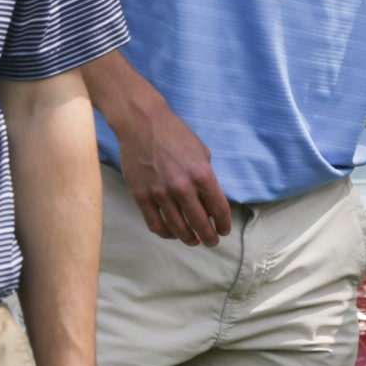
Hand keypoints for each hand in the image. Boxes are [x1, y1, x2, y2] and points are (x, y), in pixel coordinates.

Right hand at [113, 92, 231, 246]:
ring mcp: (160, 193)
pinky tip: (172, 233)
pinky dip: (165, 233)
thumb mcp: (202, 153)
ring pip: (177, 228)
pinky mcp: (141, 196)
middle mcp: (182, 187)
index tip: (225, 230)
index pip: (218, 209)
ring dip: (188, 239)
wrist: (143, 124)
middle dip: (209, 236)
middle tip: (212, 242)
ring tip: (194, 241)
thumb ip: (206, 177)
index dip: (224, 224)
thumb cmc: (176, 135)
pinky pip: (155, 223)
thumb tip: (209, 200)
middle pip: (200, 223)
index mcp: (202, 175)